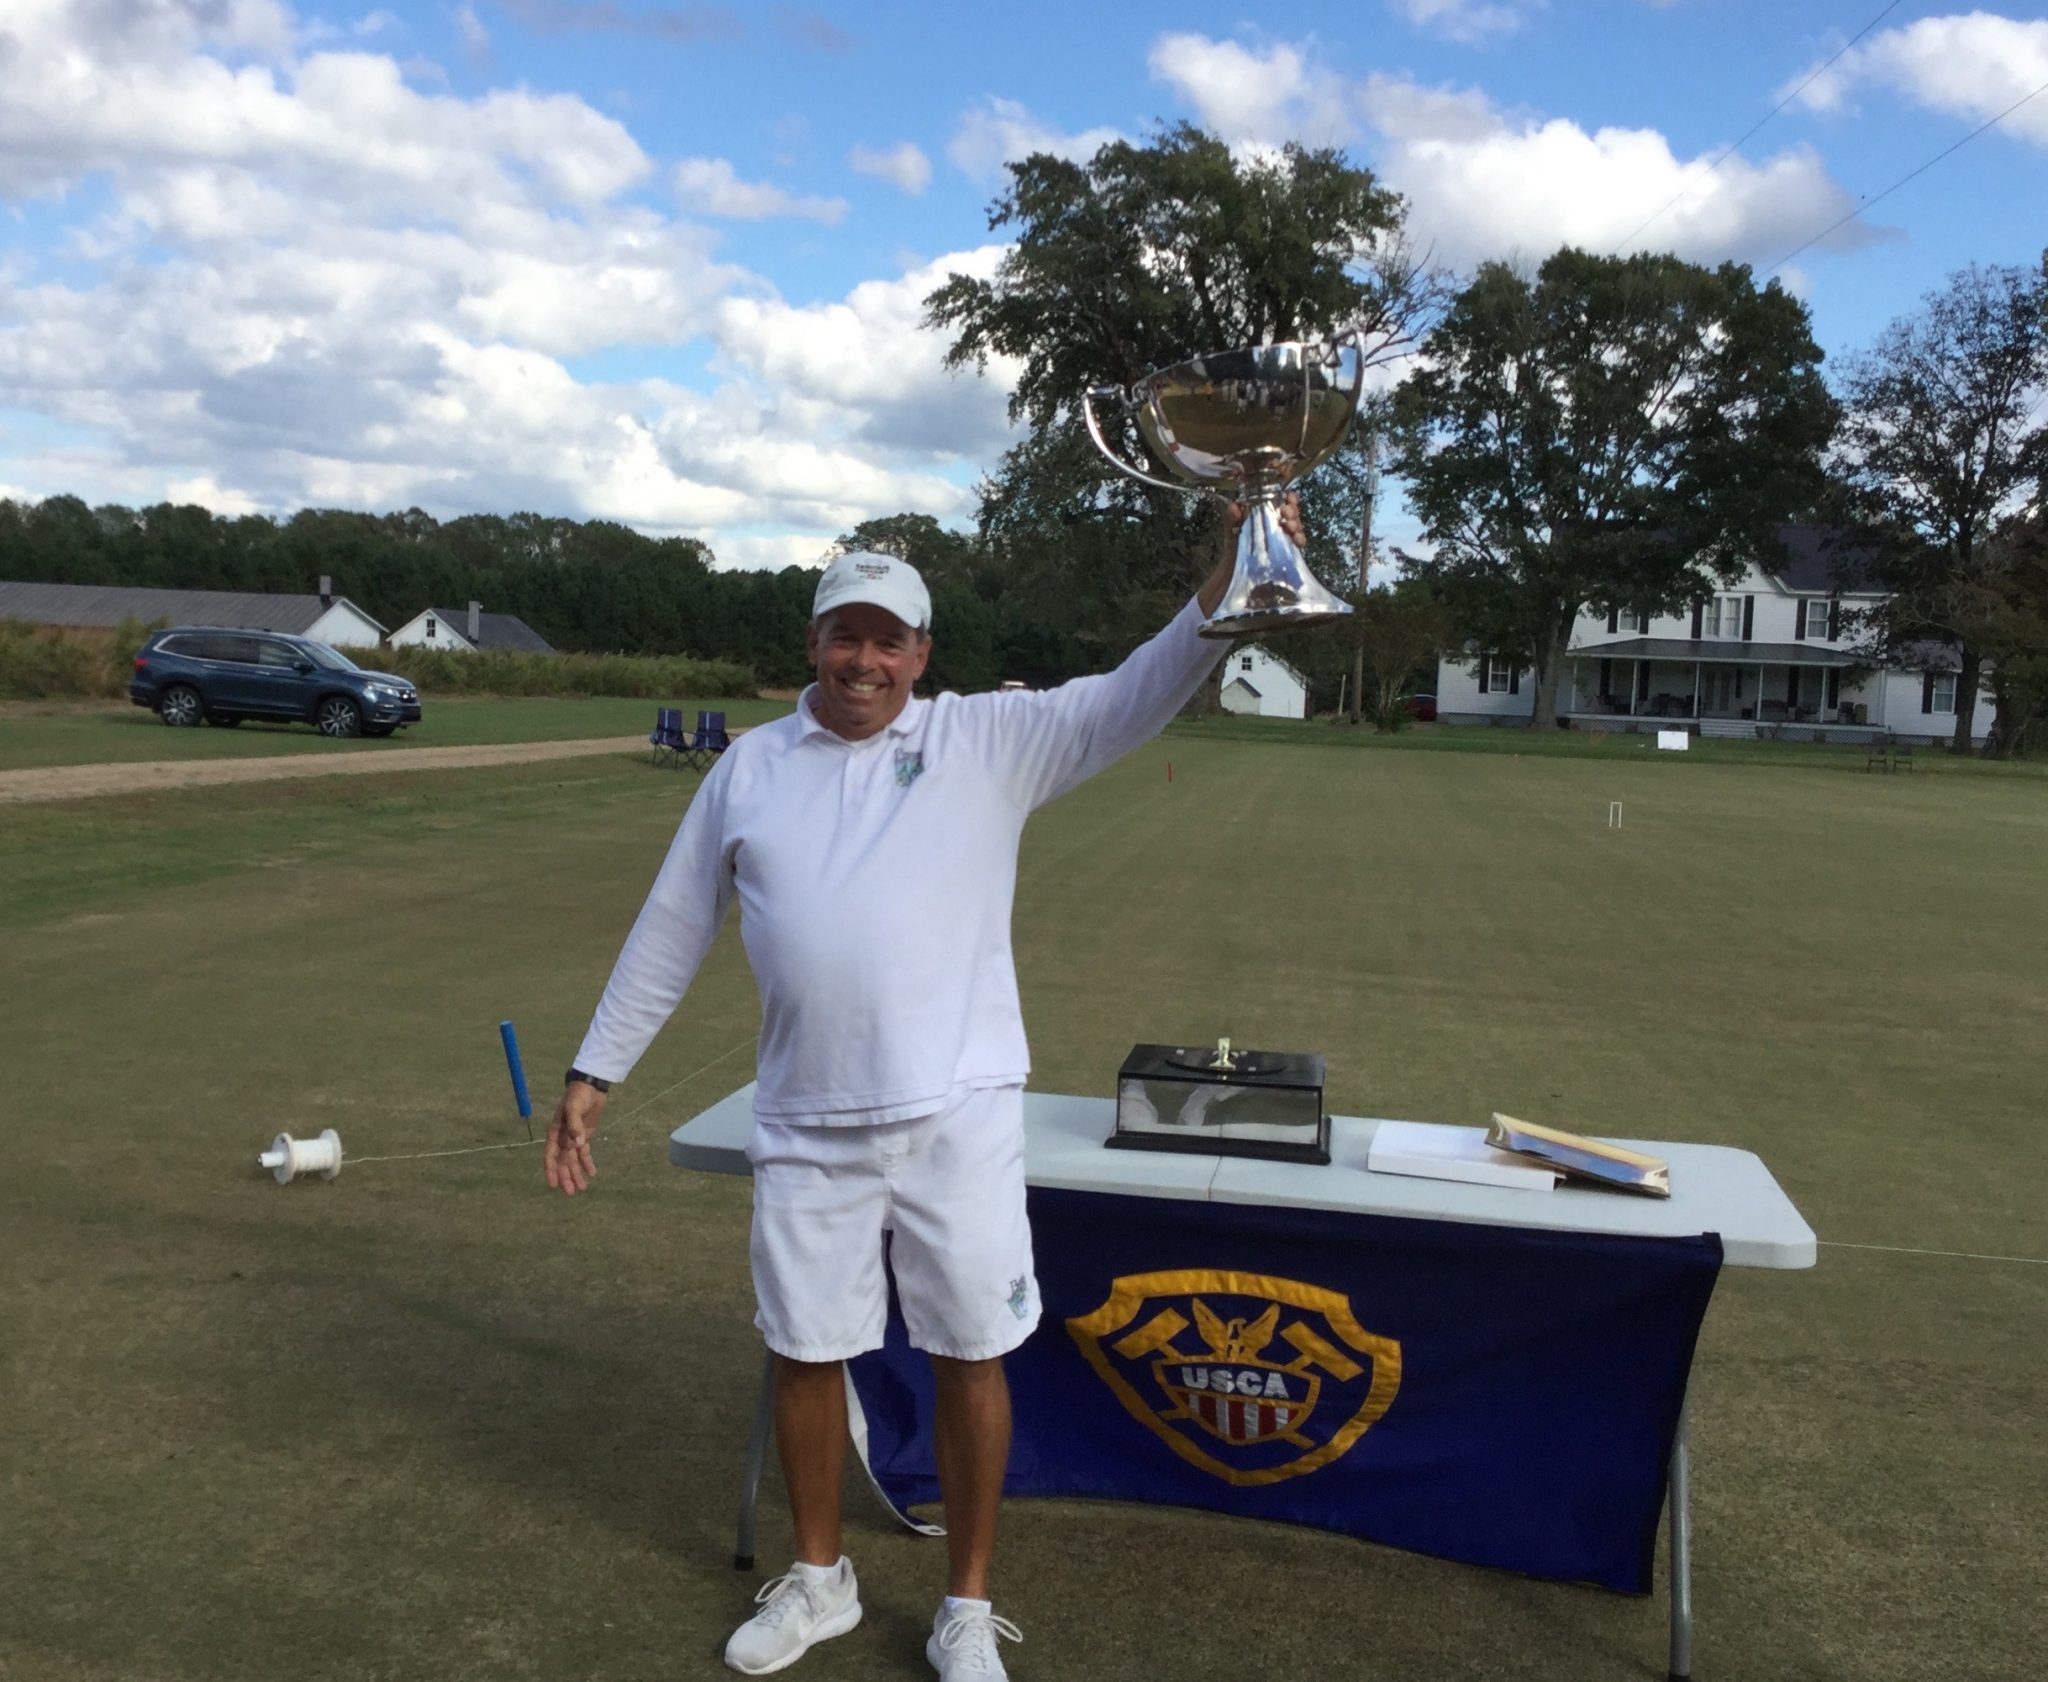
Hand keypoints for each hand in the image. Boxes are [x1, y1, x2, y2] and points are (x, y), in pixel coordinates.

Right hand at [544, 1082, 607, 1195]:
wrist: (591, 1085)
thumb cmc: (578, 1095)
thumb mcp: (574, 1107)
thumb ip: (575, 1126)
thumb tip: (577, 1145)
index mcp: (555, 1132)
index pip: (551, 1155)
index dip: (551, 1170)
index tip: (553, 1185)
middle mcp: (562, 1137)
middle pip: (563, 1162)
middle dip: (566, 1177)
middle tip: (572, 1193)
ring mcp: (573, 1137)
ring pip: (573, 1160)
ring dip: (576, 1173)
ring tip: (582, 1188)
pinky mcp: (584, 1135)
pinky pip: (584, 1153)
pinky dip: (587, 1163)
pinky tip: (592, 1173)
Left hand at [1203, 492, 1305, 616]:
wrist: (1232, 580)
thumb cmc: (1233, 554)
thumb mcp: (1232, 534)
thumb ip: (1232, 519)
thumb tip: (1234, 505)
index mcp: (1266, 518)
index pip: (1282, 503)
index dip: (1289, 498)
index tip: (1288, 498)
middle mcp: (1277, 528)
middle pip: (1293, 514)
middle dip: (1292, 511)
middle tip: (1286, 514)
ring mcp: (1284, 542)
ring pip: (1298, 528)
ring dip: (1297, 524)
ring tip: (1290, 527)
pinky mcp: (1287, 556)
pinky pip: (1298, 545)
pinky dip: (1300, 540)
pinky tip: (1297, 540)